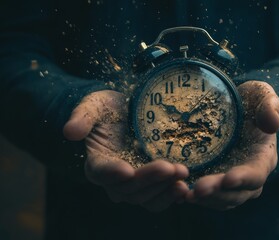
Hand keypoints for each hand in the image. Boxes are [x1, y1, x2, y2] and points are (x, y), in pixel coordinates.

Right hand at [63, 90, 188, 211]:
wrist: (126, 112)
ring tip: (182, 177)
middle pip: (128, 188)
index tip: (128, 170)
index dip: (112, 173)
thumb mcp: (93, 106)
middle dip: (149, 179)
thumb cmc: (107, 108)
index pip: (101, 172)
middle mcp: (115, 178)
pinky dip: (171, 195)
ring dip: (164, 190)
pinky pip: (159, 195)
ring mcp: (134, 182)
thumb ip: (82, 117)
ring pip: (145, 196)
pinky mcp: (151, 182)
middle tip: (170, 168)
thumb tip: (69, 132)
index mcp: (97, 162)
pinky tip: (185, 188)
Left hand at [186, 81, 278, 209]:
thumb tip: (273, 124)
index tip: (228, 179)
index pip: (256, 173)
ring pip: (220, 199)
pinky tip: (177, 192)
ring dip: (204, 200)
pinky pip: (207, 195)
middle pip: (236, 193)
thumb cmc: (251, 101)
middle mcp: (249, 175)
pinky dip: (194, 196)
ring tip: (184, 195)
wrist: (235, 108)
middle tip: (197, 189)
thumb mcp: (262, 96)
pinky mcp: (214, 179)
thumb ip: (269, 107)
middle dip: (218, 193)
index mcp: (263, 157)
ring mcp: (230, 179)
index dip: (243, 179)